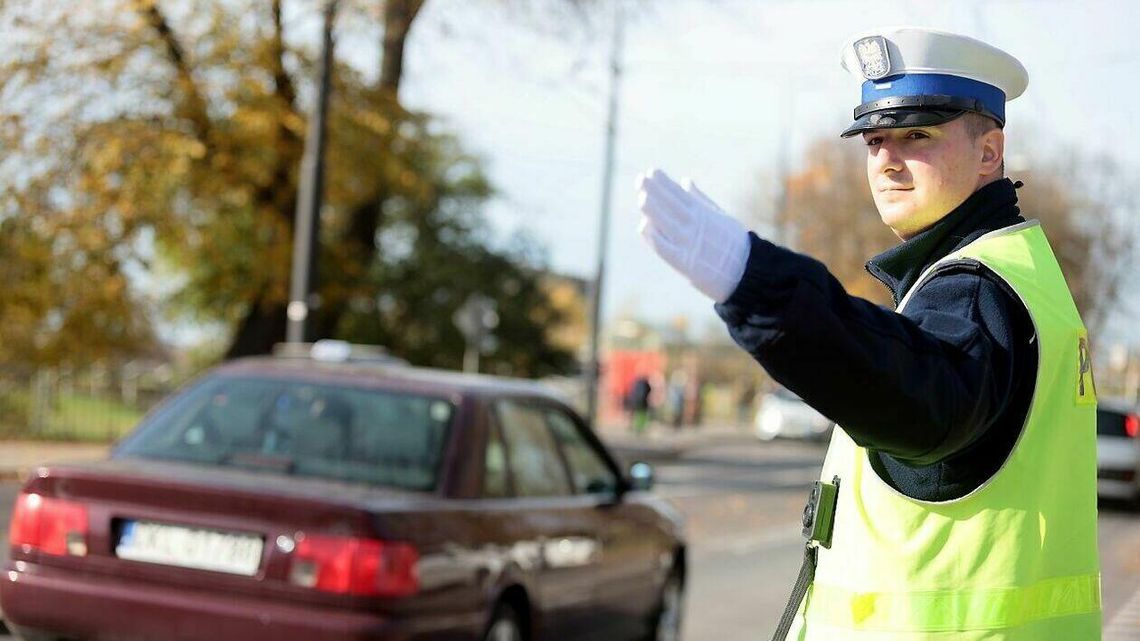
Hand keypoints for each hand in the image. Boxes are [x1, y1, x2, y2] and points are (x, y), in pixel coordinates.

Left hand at [635, 168, 749, 302]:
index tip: (652, 171)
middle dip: (654, 190)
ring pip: (666, 223)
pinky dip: (654, 237)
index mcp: (703, 214)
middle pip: (670, 205)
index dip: (665, 183)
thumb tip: (685, 181)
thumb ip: (699, 199)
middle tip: (640, 178)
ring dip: (652, 209)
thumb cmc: (732, 243)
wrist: (744, 271)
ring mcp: (688, 243)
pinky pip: (664, 248)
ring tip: (641, 196)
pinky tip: (644, 226)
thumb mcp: (720, 216)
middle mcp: (694, 226)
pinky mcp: (684, 262)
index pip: (679, 194)